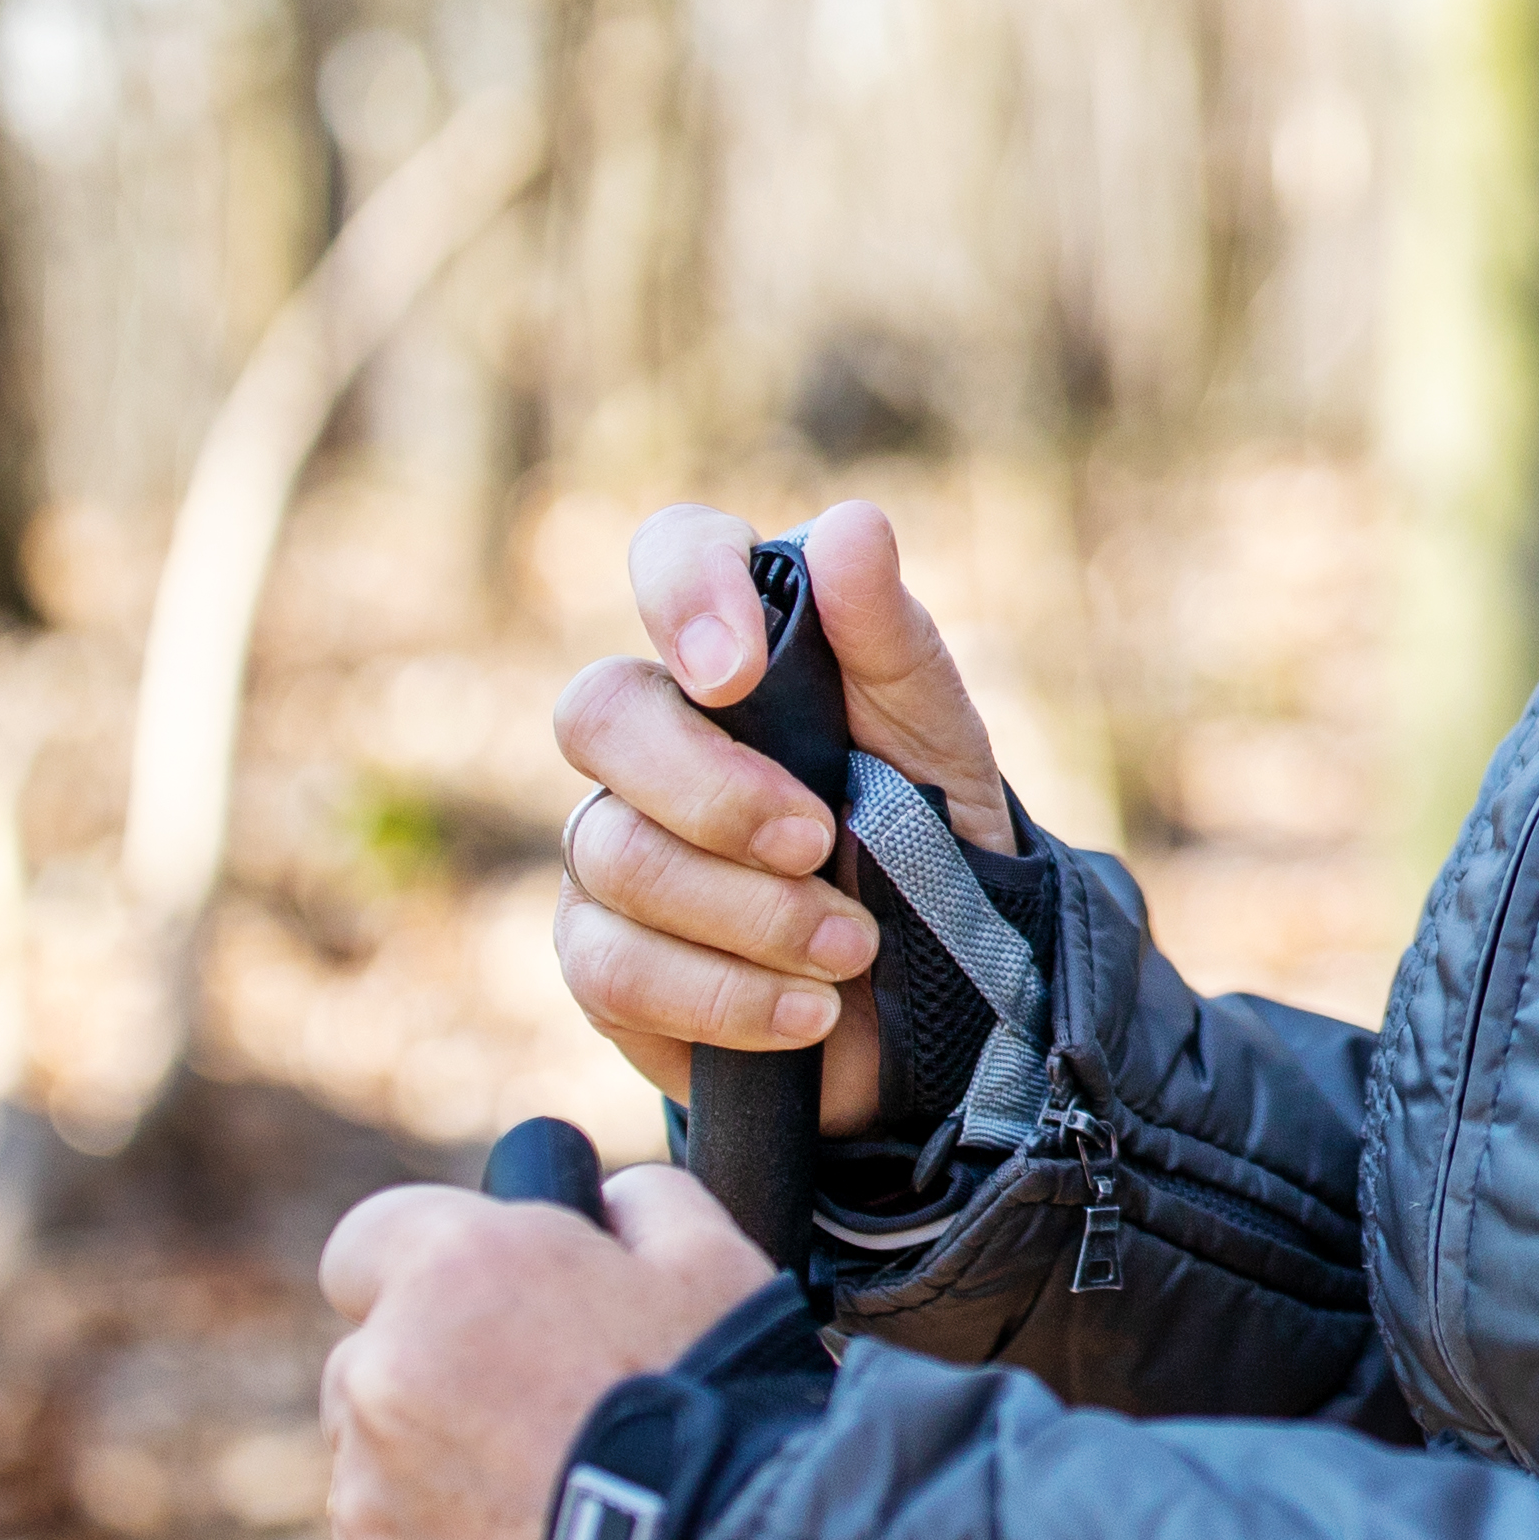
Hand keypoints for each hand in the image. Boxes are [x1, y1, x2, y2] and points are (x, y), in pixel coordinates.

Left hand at [315, 1161, 778, 1539]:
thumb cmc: (728, 1425)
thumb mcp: (717, 1263)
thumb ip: (641, 1205)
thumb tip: (607, 1208)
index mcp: (452, 1277)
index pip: (370, 1241)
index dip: (432, 1267)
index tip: (489, 1303)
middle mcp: (379, 1386)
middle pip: (374, 1367)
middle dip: (441, 1384)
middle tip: (552, 1422)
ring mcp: (366, 1515)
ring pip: (383, 1483)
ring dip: (449, 1490)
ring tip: (568, 1523)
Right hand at [551, 497, 1017, 1136]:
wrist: (940, 1004)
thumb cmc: (929, 839)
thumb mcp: (936, 740)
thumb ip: (891, 638)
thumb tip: (852, 527)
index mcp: (738, 647)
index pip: (671, 556)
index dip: (685, 593)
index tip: (736, 670)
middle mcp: (652, 734)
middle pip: (598, 714)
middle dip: (713, 791)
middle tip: (819, 841)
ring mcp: (611, 843)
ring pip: (614, 855)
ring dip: (751, 914)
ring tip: (854, 949)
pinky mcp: (600, 956)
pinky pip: (613, 968)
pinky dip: (725, 995)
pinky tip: (808, 1012)